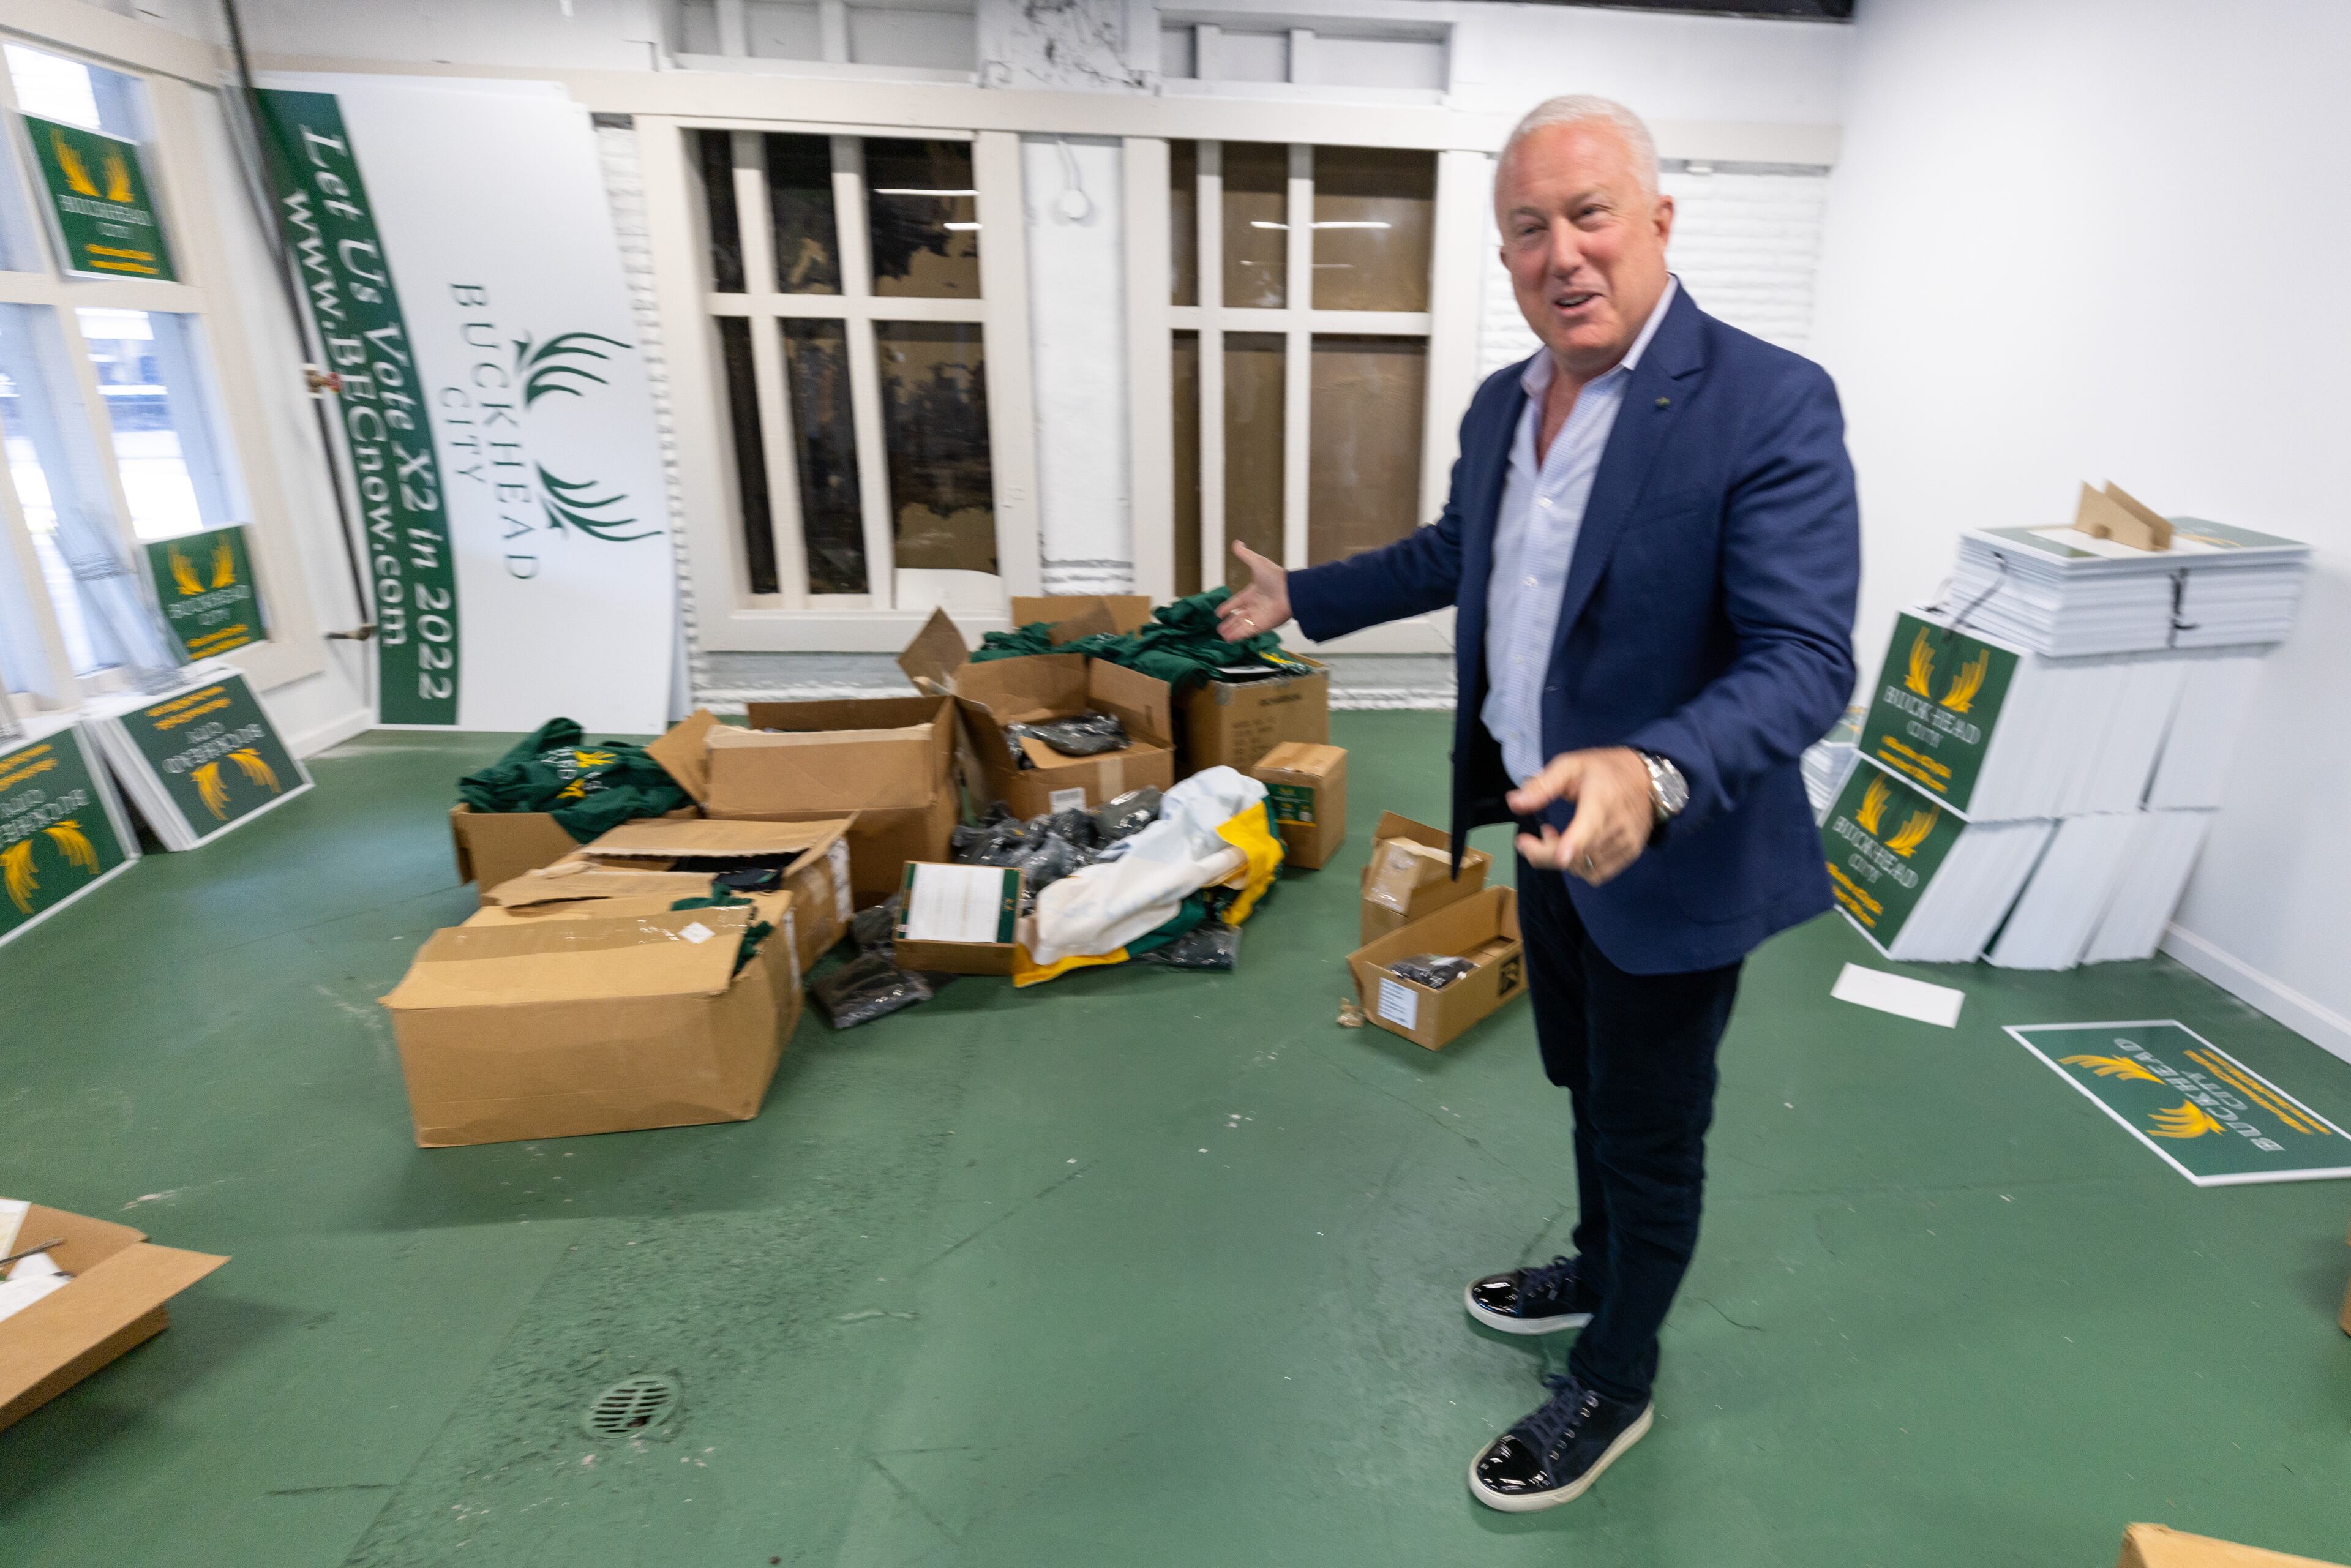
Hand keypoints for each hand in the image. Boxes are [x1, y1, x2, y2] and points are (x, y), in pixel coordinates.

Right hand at [1217, 542, 1290, 641]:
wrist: (1291, 592)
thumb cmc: (1277, 577)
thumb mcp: (1258, 563)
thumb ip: (1246, 555)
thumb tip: (1236, 543)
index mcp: (1251, 593)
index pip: (1236, 602)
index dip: (1227, 607)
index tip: (1219, 613)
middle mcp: (1253, 606)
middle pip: (1237, 617)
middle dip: (1228, 623)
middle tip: (1219, 629)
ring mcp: (1257, 617)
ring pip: (1240, 626)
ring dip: (1231, 631)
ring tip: (1222, 636)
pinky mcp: (1261, 626)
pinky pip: (1246, 632)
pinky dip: (1237, 636)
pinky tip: (1229, 640)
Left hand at [1506, 747, 1652, 885]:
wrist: (1646, 778)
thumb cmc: (1603, 770)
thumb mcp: (1570, 765)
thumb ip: (1542, 785)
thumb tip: (1514, 802)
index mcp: (1602, 798)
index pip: (1590, 826)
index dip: (1573, 844)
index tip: (1559, 856)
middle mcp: (1618, 824)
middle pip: (1577, 854)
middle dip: (1543, 853)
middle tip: (1525, 841)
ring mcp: (1627, 842)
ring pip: (1584, 868)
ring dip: (1558, 859)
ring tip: (1551, 835)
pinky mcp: (1630, 854)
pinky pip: (1597, 874)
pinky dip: (1577, 867)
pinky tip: (1571, 847)